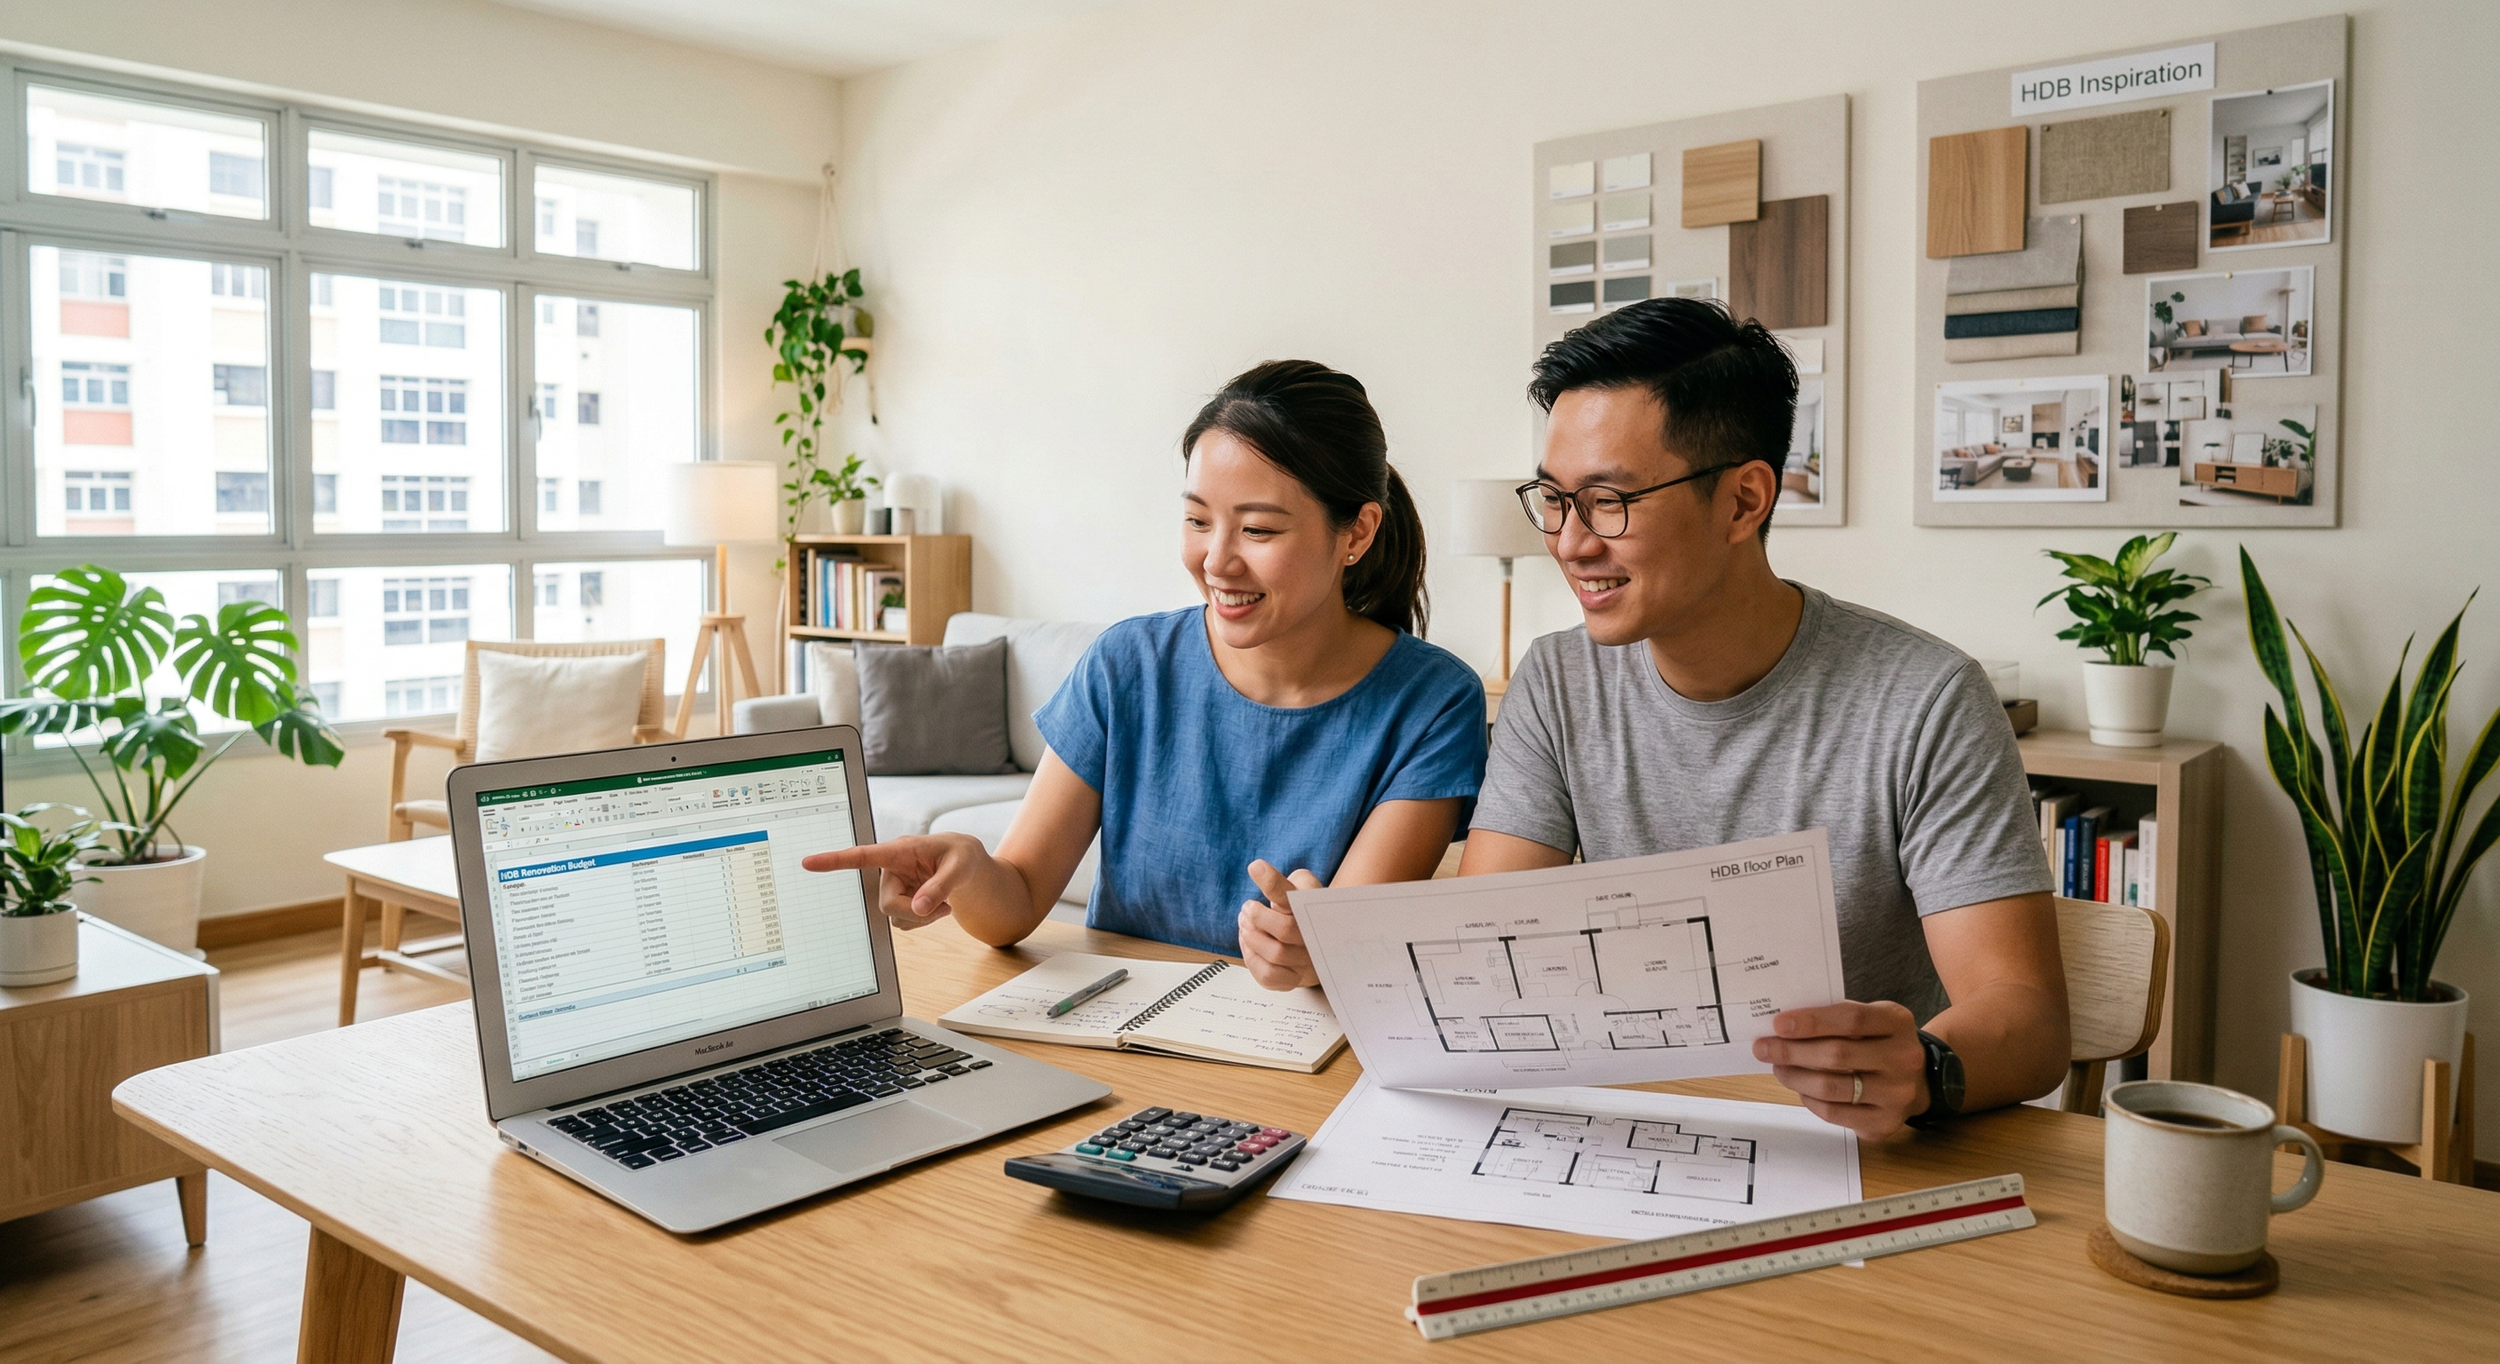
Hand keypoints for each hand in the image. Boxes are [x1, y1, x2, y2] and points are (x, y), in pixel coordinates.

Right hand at [803, 834, 986, 931]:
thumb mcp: (961, 868)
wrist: (966, 865)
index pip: (863, 856)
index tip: (808, 862)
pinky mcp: (898, 900)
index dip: (835, 860)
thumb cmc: (962, 856)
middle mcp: (890, 870)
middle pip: (888, 904)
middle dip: (916, 913)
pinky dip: (922, 921)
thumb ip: (940, 887)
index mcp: (900, 851)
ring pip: (895, 917)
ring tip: (944, 903)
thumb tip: (918, 908)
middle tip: (945, 908)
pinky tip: (937, 907)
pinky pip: (903, 922)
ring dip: (922, 918)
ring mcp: (893, 887)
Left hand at [1237, 859, 1321, 989]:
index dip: (1272, 882)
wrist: (1318, 940)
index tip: (1255, 868)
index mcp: (1315, 907)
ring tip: (1245, 925)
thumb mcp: (1300, 887)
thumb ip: (1282, 881)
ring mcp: (1307, 962)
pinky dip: (1252, 959)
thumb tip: (1258, 870)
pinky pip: (1269, 976)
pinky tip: (1250, 944)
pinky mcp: (1294, 979)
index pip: (1293, 894)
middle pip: (1286, 929)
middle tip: (1247, 909)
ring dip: (1252, 938)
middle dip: (1257, 917)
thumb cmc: (1302, 911)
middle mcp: (1315, 937)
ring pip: (1276, 955)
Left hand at [1753, 1001, 1929, 1138]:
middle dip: (1792, 1051)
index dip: (1812, 1022)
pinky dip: (1809, 1099)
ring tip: (1778, 1067)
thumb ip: (1836, 1019)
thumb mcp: (1871, 1019)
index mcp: (1897, 1022)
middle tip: (1764, 1047)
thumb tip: (1784, 1026)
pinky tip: (1800, 1087)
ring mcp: (1897, 1094)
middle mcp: (1903, 1058)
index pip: (1851, 1019)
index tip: (1779, 1024)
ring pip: (1831, 1087)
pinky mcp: (1884, 1122)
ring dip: (1795, 1077)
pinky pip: (1834, 1113)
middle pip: (1837, 1055)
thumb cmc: (1880, 1043)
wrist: (1919, 1081)